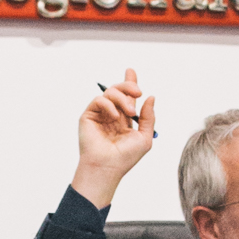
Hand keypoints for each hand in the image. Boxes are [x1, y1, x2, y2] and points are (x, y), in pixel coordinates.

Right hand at [72, 68, 155, 209]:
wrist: (107, 167)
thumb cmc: (125, 157)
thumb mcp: (144, 137)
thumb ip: (148, 117)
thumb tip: (150, 97)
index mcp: (124, 120)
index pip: (127, 97)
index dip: (129, 83)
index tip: (131, 71)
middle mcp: (111, 115)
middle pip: (118, 91)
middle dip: (128, 86)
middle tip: (137, 91)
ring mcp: (99, 115)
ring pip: (109, 93)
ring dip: (122, 98)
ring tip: (129, 112)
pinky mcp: (88, 116)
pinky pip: (98, 100)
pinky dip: (108, 105)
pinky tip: (115, 117)